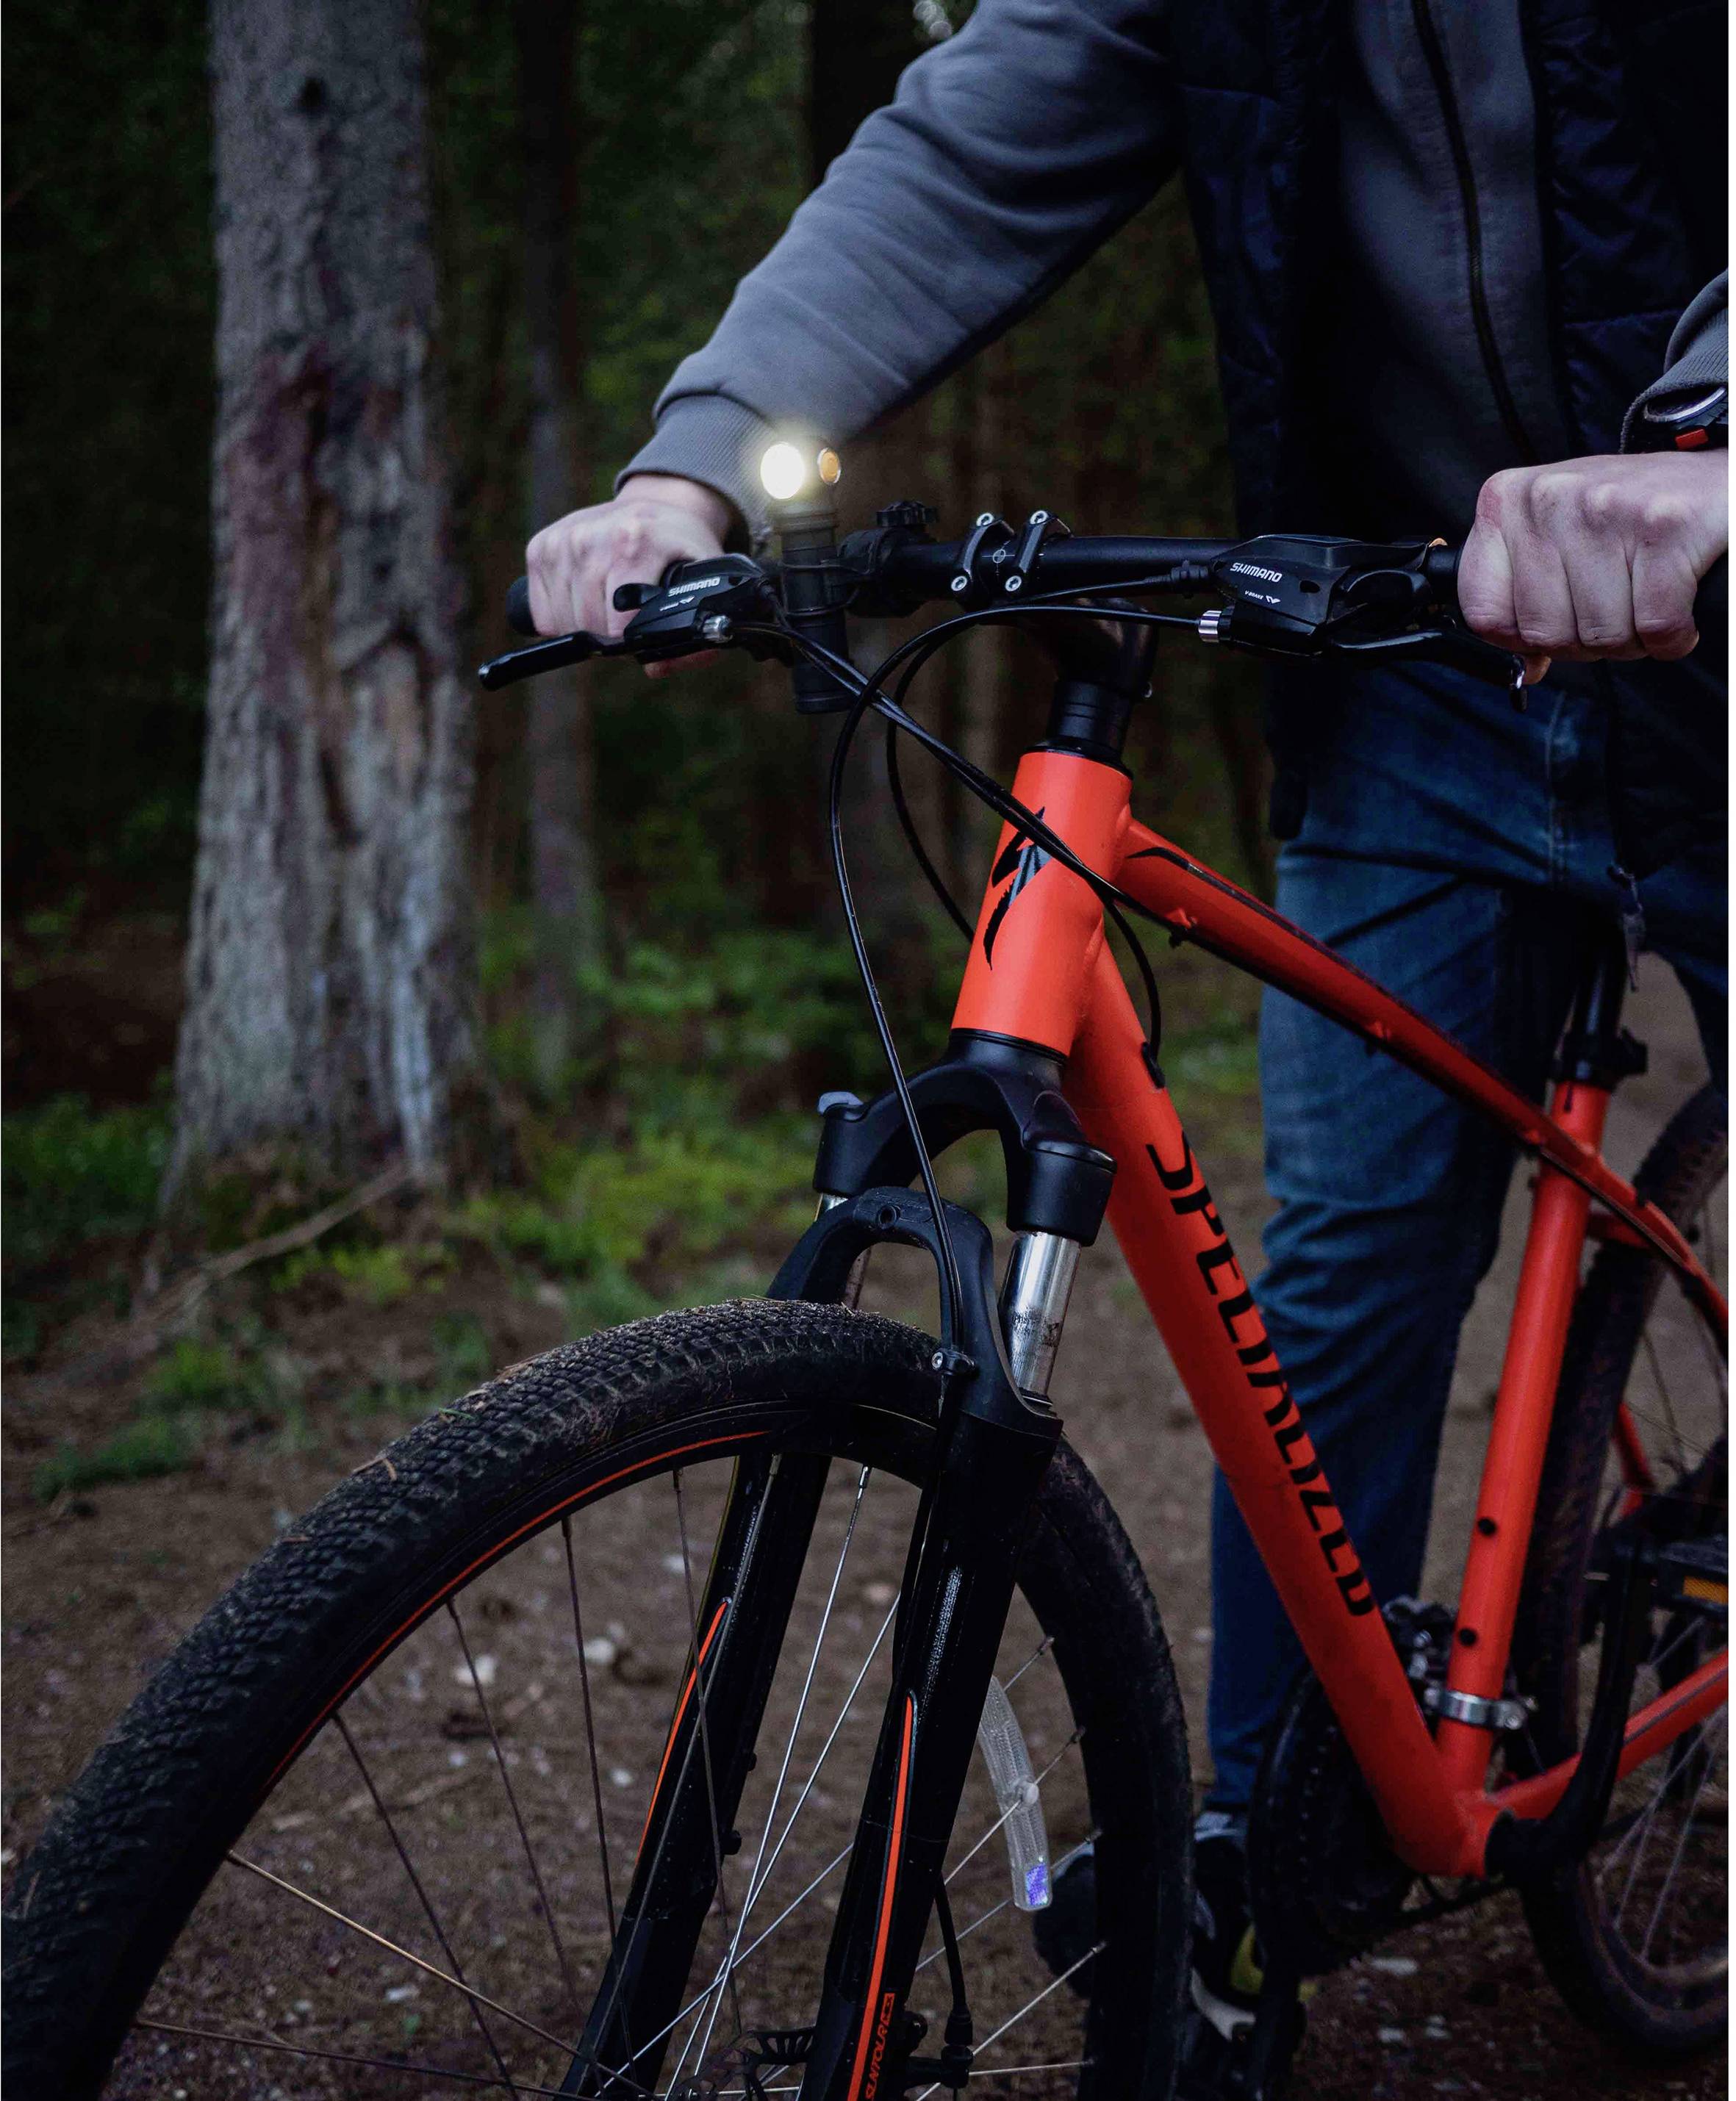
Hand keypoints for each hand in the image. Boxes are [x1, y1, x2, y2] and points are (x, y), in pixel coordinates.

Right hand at [525, 474, 734, 678]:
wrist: (657, 504)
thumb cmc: (679, 548)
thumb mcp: (703, 580)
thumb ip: (693, 633)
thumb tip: (655, 666)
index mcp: (635, 539)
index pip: (617, 619)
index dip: (629, 640)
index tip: (640, 634)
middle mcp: (592, 535)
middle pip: (587, 623)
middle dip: (608, 636)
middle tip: (626, 621)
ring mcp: (562, 540)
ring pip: (561, 621)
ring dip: (584, 628)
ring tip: (607, 609)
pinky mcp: (540, 546)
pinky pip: (542, 612)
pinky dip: (560, 618)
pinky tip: (583, 600)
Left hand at [1458, 450, 1726, 681]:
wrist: (1716, 481)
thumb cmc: (1633, 516)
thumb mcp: (1559, 541)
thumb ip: (1525, 598)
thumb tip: (1526, 668)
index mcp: (1509, 502)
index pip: (1483, 612)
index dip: (1521, 638)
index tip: (1555, 620)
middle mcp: (1549, 498)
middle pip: (1544, 633)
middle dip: (1585, 641)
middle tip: (1615, 608)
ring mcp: (1606, 508)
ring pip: (1601, 634)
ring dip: (1633, 639)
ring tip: (1647, 600)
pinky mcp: (1664, 525)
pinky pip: (1655, 626)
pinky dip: (1672, 638)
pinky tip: (1678, 609)